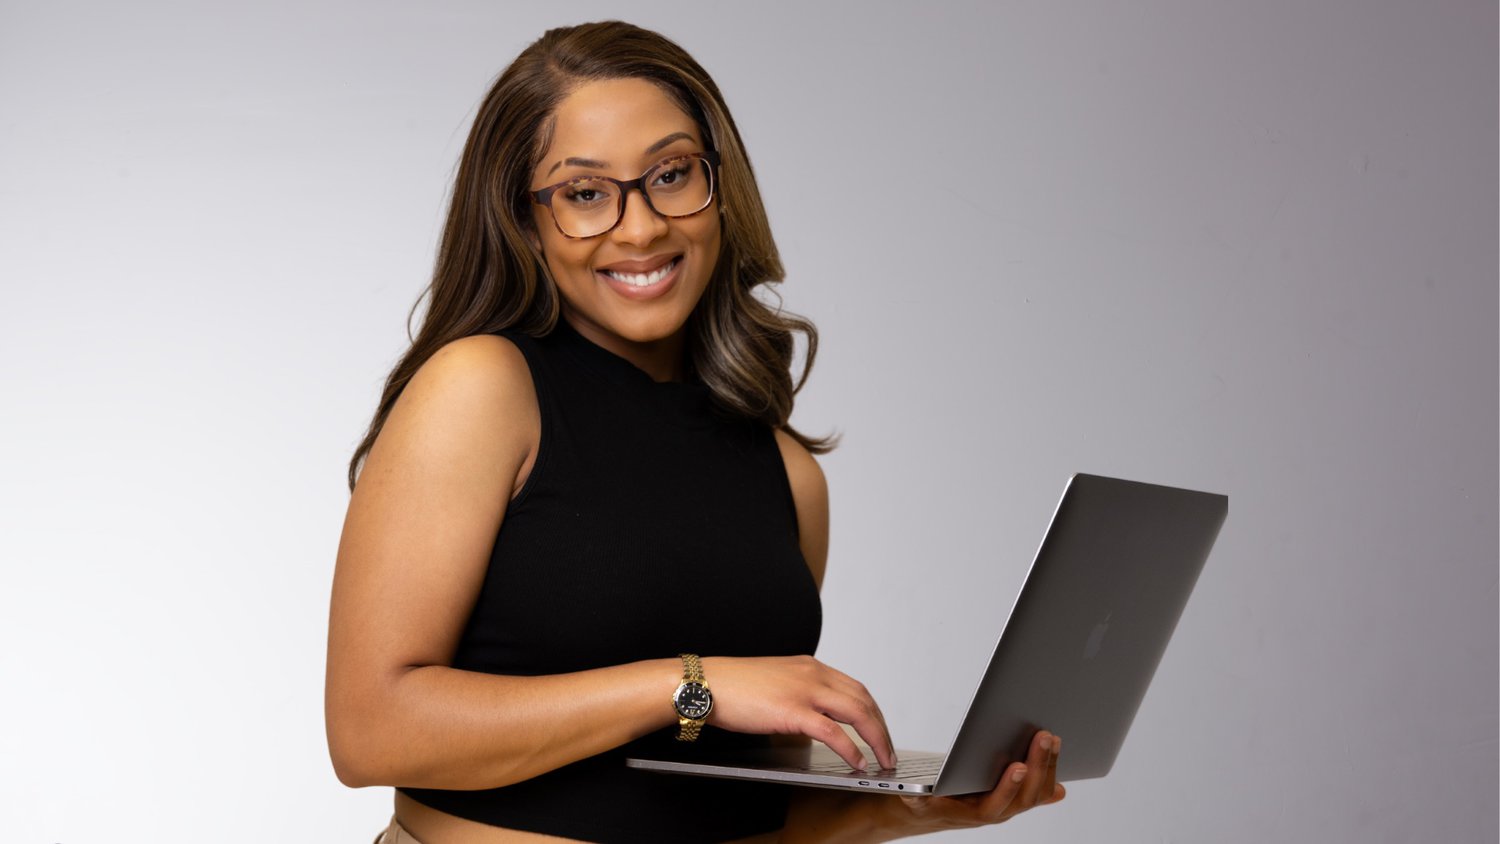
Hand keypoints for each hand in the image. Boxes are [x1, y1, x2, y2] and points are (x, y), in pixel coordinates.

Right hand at [700, 655, 895, 769]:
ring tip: (883, 759)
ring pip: (857, 713)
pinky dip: (850, 749)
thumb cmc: (733, 686)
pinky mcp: (793, 711)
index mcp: (810, 666)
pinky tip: (856, 762)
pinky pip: (833, 732)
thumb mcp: (776, 681)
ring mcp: (804, 691)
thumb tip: (813, 718)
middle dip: (882, 728)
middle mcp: (813, 674)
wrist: (706, 683)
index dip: (873, 712)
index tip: (880, 730)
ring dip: (876, 739)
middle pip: (864, 700)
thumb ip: (798, 692)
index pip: (856, 687)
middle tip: (889, 750)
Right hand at [885, 729, 1065, 834]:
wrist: (930, 810)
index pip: (995, 804)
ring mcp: (1009, 805)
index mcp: (971, 813)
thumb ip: (917, 797)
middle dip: (1037, 766)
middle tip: (1044, 736)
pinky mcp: (1016, 797)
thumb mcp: (915, 797)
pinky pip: (1039, 794)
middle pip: (1025, 796)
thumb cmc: (925, 800)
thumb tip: (913, 795)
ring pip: (1036, 793)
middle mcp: (995, 812)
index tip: (1018, 767)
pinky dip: (1053, 785)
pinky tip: (1064, 779)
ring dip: (1048, 767)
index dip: (1009, 788)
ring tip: (1053, 739)